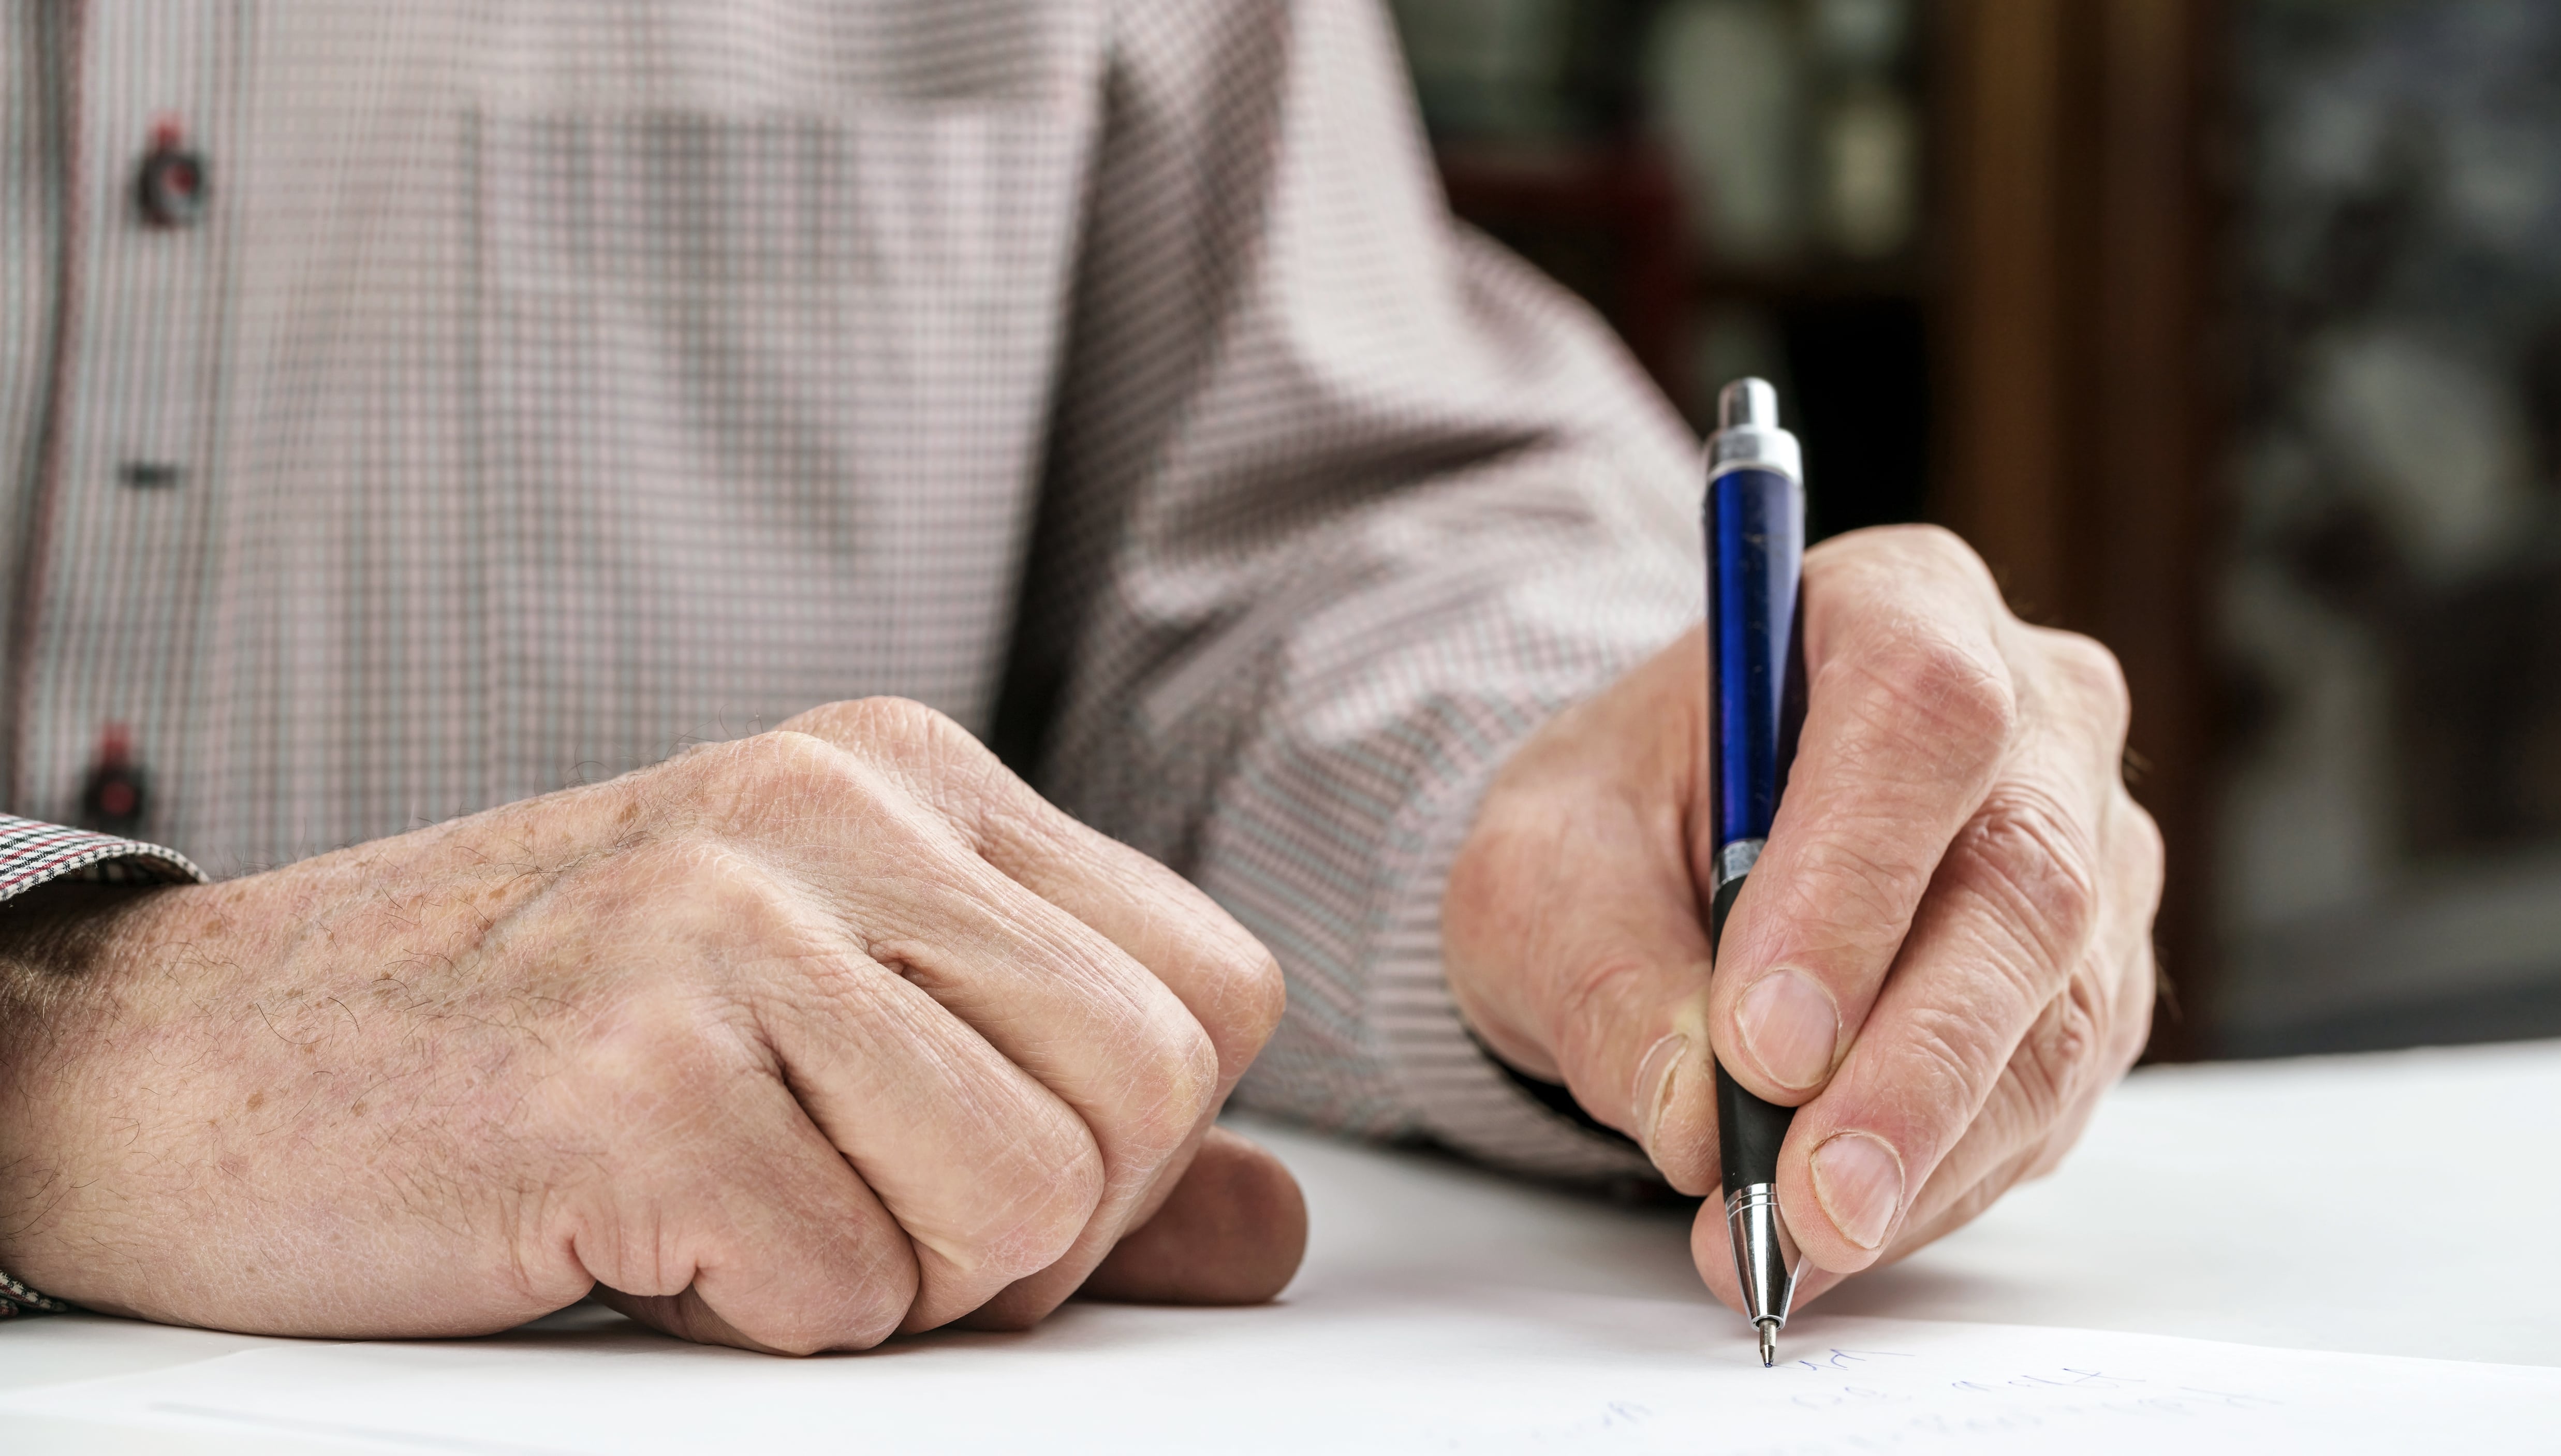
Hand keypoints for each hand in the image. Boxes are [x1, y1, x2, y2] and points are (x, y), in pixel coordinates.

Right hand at [0, 699, 1302, 1352]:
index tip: (979, 1163)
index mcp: (905, 779)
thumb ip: (1061, 1118)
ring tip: (747, 1219)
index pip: (1211, 989)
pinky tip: (642, 1237)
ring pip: (1029, 1198)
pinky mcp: (625, 1071)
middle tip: (863, 1221)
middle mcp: (830, 812)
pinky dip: (762, 1319)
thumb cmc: (530, 1049)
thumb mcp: (834, 1041)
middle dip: (1043, 1230)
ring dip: (902, 1280)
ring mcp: (722, 926)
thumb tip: (1275, 1226)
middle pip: (1150, 1090)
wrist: (190, 1062)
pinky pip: (846, 1288)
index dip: (1138, 1138)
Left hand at [1443, 525, 2158, 1306]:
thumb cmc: (1615, 822)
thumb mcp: (1539, 869)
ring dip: (1927, 1152)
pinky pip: (2053, 1094)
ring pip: (2060, 1012)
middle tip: (1805, 1202)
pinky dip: (1942, 1180)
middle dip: (1910, 1066)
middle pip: (2024, 883)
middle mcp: (2036, 712)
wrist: (1665, 857)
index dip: (1852, 885)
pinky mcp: (2095, 980)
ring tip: (1793, 1244)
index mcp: (1898, 603)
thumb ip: (1604, 975)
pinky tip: (1845, 1226)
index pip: (1920, 715)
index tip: (1762, 1043)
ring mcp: (2093, 849)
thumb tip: (1695, 1122)